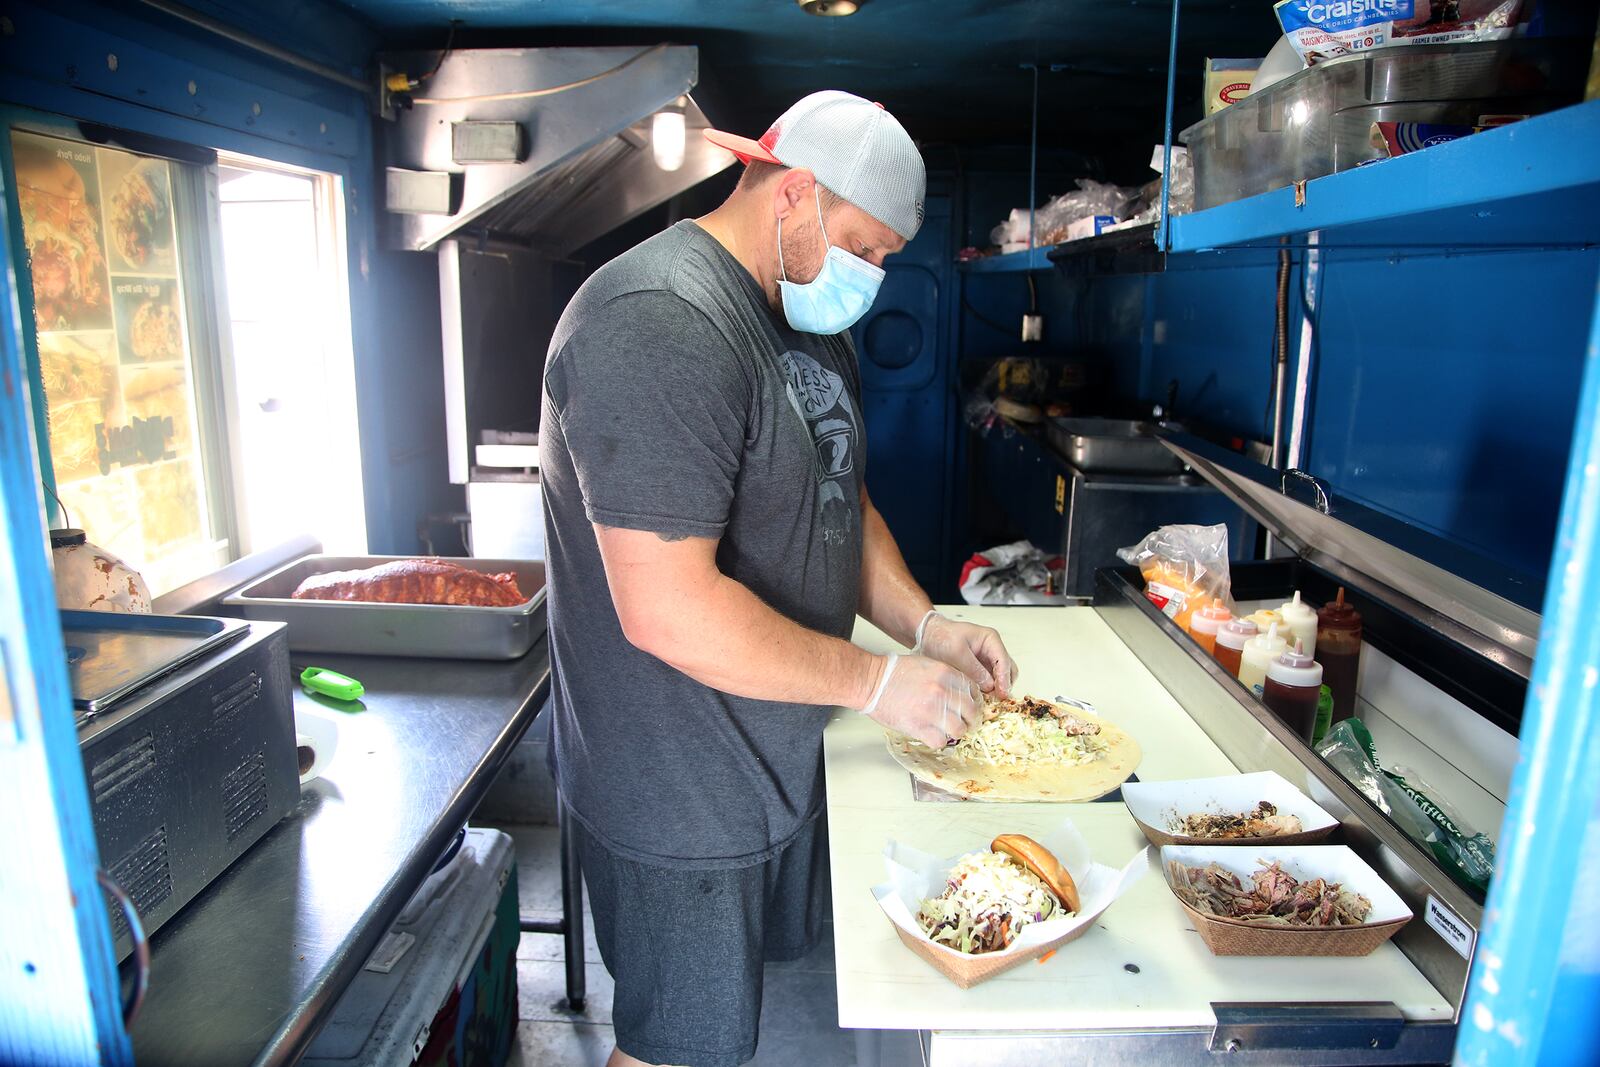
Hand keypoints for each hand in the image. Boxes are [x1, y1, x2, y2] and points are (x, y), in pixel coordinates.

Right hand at [857, 653, 981, 748]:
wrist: (871, 682)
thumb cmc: (893, 672)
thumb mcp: (925, 664)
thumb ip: (945, 676)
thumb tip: (959, 693)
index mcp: (945, 673)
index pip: (972, 690)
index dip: (973, 700)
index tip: (969, 706)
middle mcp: (941, 691)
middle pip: (971, 711)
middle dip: (969, 719)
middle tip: (964, 722)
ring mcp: (931, 710)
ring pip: (959, 729)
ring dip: (955, 732)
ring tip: (948, 730)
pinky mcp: (919, 727)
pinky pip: (941, 741)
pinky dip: (938, 741)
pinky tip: (932, 735)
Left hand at [916, 613, 1018, 696]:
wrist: (928, 634)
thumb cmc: (941, 637)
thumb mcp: (957, 653)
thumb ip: (974, 669)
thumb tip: (989, 685)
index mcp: (990, 639)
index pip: (1004, 661)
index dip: (1004, 679)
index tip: (1002, 694)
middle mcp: (992, 649)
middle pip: (1008, 670)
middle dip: (1004, 684)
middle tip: (997, 699)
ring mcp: (986, 659)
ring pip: (1000, 676)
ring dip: (997, 688)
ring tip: (988, 699)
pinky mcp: (979, 668)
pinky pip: (989, 680)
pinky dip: (988, 688)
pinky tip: (981, 696)